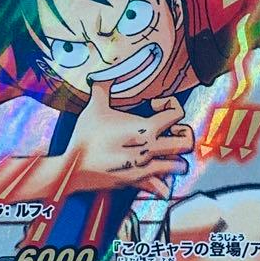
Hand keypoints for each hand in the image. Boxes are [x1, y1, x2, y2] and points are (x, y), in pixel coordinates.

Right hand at [68, 78, 193, 198]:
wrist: (73, 167)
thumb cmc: (85, 137)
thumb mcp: (94, 107)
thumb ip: (103, 87)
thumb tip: (102, 73)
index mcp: (144, 128)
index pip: (177, 114)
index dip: (171, 105)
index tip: (156, 106)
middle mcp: (150, 148)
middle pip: (186, 141)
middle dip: (183, 134)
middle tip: (171, 132)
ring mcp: (146, 167)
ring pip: (179, 166)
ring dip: (177, 158)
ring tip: (168, 154)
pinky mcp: (137, 183)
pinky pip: (162, 188)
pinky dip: (164, 183)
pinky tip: (158, 175)